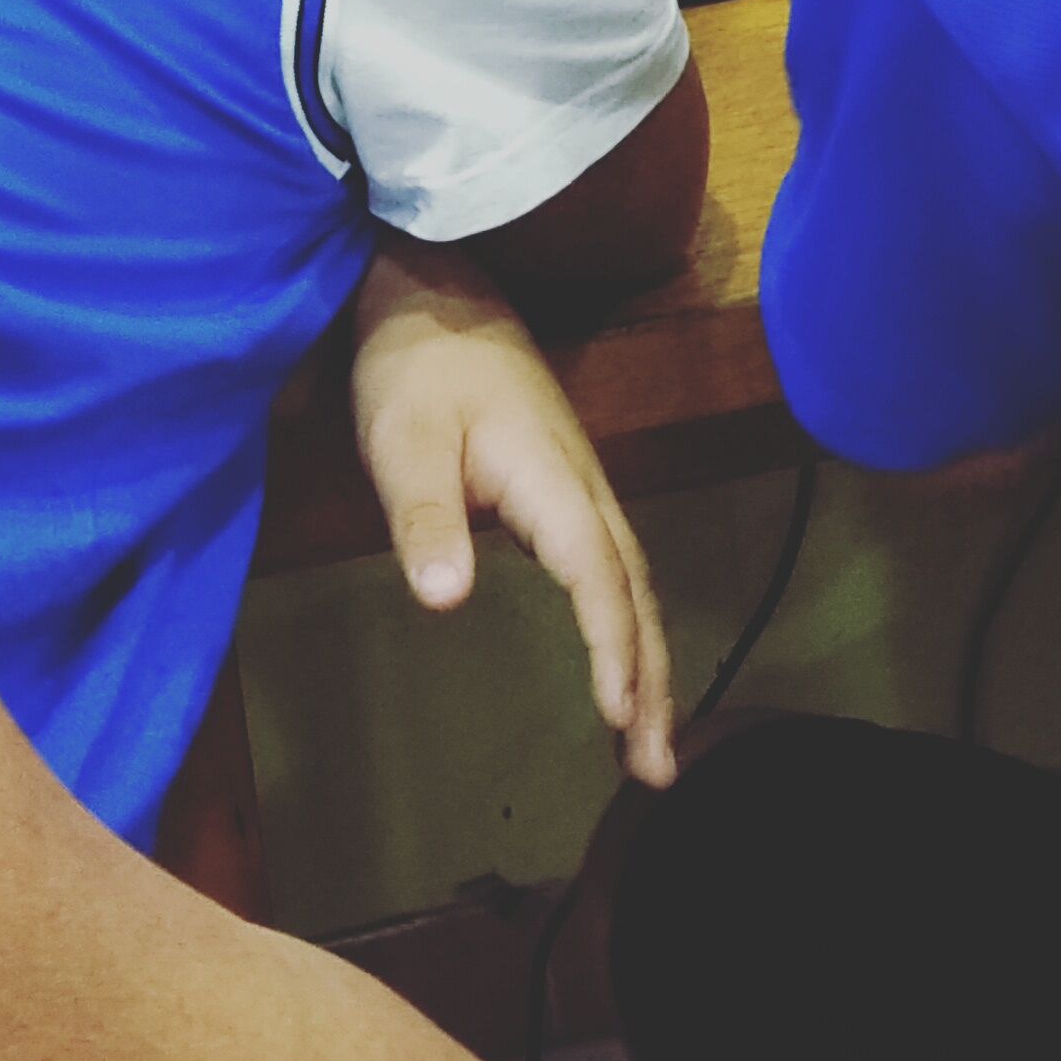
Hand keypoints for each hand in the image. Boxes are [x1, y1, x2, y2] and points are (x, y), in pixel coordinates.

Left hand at [352, 238, 677, 786]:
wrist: (431, 290)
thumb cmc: (415, 365)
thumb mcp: (403, 439)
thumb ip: (425, 516)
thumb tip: (444, 601)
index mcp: (552, 479)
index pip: (596, 574)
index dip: (612, 647)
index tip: (619, 718)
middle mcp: (583, 488)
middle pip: (634, 591)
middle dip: (651, 681)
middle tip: (657, 770)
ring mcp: (579, 487)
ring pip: (630, 583)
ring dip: (647, 662)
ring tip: (650, 744)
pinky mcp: (563, 489)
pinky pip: (611, 571)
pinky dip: (626, 627)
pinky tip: (618, 666)